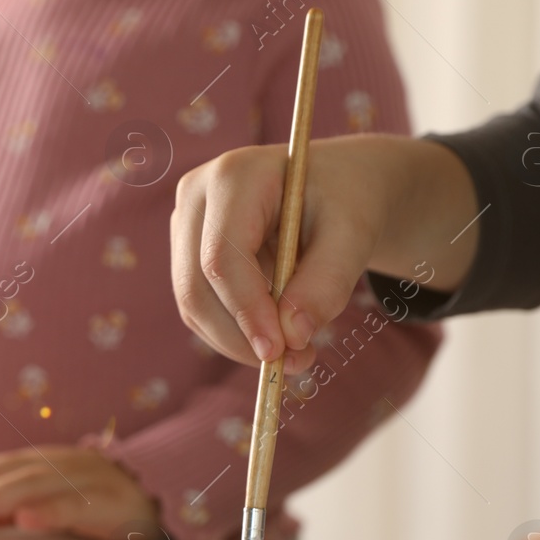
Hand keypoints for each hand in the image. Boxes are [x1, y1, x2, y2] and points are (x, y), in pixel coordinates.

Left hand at [0, 446, 158, 539]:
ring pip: (29, 485)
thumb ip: (0, 513)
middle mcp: (51, 464)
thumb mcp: (40, 508)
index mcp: (31, 465)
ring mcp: (81, 478)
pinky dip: (51, 510)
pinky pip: (77, 504)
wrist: (162, 498)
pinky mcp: (110, 500)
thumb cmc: (93, 508)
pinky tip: (27, 521)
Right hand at [170, 134, 477, 373]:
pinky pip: (201, 307)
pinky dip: (236, 332)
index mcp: (235, 175)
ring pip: (193, 304)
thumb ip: (327, 282)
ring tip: (295, 354)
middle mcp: (196, 195)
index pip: (222, 257)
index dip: (246, 310)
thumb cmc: (348, 200)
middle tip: (292, 365)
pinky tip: (277, 334)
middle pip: (196, 285)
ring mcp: (185, 224)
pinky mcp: (188, 251)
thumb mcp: (354, 235)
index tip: (279, 352)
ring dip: (238, 341)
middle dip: (239, 336)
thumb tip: (292, 337)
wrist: (338, 186)